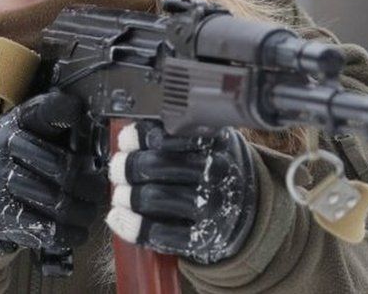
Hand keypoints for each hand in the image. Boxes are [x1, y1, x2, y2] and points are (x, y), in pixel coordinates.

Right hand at [0, 91, 107, 253]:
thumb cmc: (18, 152)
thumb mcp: (31, 127)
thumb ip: (60, 120)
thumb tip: (95, 120)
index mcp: (16, 123)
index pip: (42, 112)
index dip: (64, 112)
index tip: (79, 114)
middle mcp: (4, 149)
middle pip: (60, 166)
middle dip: (88, 180)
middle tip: (98, 185)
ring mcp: (0, 184)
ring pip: (57, 202)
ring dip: (83, 209)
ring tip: (91, 207)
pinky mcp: (2, 216)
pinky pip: (47, 230)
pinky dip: (70, 232)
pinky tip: (78, 228)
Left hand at [106, 121, 256, 264]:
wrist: (249, 206)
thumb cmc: (214, 166)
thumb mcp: (206, 138)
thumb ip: (171, 131)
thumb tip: (127, 137)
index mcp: (214, 140)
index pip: (166, 133)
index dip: (138, 137)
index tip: (126, 141)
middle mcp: (215, 172)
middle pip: (154, 165)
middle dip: (126, 168)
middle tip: (117, 170)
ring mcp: (212, 206)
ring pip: (153, 197)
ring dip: (126, 197)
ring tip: (120, 195)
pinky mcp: (205, 236)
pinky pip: (160, 233)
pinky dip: (133, 226)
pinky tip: (120, 219)